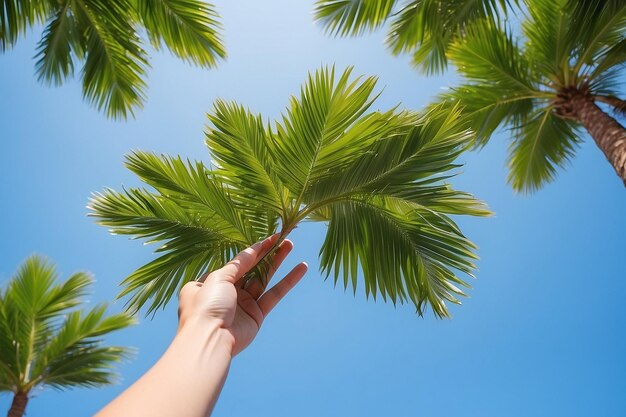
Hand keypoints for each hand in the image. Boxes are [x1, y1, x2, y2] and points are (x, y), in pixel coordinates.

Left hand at [178, 234, 307, 355]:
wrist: (211, 339)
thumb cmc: (207, 306)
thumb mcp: (218, 278)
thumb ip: (238, 264)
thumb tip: (252, 251)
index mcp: (210, 282)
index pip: (236, 262)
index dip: (253, 250)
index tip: (270, 238)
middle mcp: (226, 292)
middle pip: (252, 268)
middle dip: (267, 253)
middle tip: (283, 239)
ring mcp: (242, 304)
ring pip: (264, 278)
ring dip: (278, 262)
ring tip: (291, 245)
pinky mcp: (256, 315)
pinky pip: (274, 295)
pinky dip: (288, 282)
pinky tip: (301, 268)